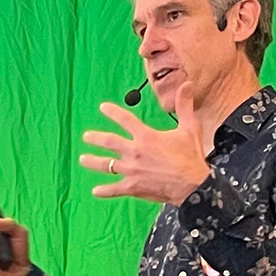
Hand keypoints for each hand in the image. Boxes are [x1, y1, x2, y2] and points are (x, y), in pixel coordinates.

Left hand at [80, 81, 210, 205]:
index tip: (102, 108)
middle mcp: (135, 152)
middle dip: (96, 138)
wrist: (193, 184)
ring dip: (93, 162)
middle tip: (86, 136)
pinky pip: (114, 189)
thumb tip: (186, 85)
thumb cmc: (191, 157)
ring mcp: (132, 170)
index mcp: (146, 136)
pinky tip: (95, 191)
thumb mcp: (189, 128)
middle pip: (109, 142)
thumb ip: (184, 106)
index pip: (125, 119)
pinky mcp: (133, 187)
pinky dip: (104, 191)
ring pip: (106, 165)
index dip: (112, 112)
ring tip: (83, 159)